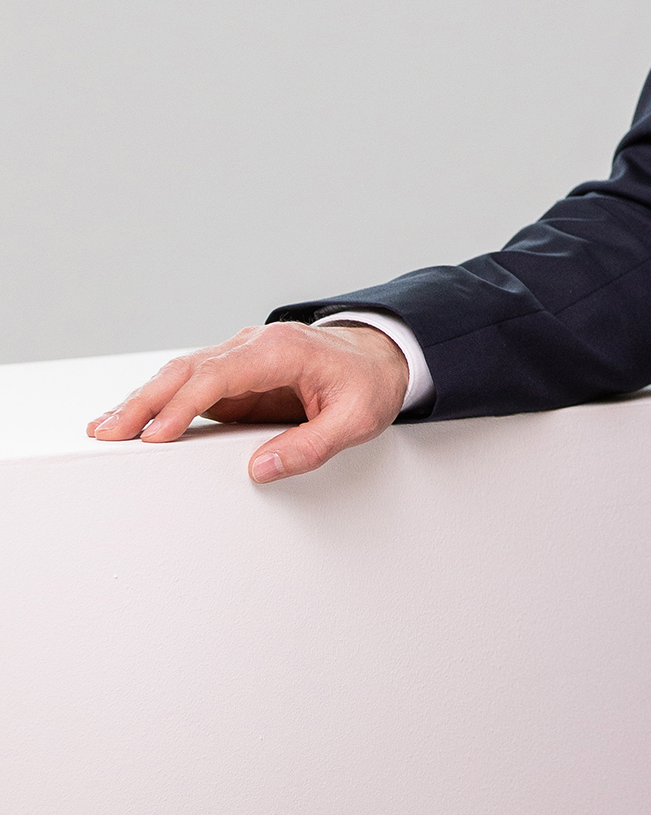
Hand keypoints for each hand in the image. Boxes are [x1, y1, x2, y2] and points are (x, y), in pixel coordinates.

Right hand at [86, 321, 409, 483]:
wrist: (380, 355)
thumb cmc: (368, 383)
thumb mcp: (356, 420)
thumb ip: (311, 445)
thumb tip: (261, 469)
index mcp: (282, 351)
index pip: (220, 375)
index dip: (184, 404)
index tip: (156, 434)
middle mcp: (254, 345)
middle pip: (188, 369)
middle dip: (145, 401)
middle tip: (109, 432)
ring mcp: (242, 355)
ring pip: (182, 373)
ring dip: (143, 400)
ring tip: (106, 428)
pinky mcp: (236, 372)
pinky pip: (191, 383)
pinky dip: (160, 400)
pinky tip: (135, 418)